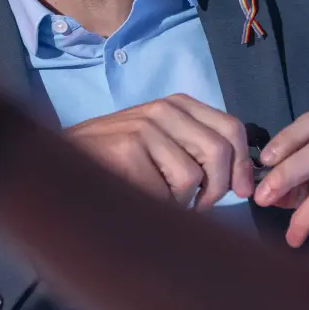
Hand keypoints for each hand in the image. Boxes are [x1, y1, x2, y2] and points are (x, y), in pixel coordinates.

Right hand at [67, 95, 255, 208]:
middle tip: (201, 203)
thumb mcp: (162, 139)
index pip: (231, 128)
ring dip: (183, 201)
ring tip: (160, 196)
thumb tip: (243, 180)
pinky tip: (140, 196)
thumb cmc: (118, 156)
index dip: (243, 163)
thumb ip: (199, 148)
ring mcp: (145, 129)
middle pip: (218, 152)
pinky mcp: (128, 152)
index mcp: (177, 104)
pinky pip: (165, 193)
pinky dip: (159, 205)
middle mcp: (164, 110)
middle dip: (218, 188)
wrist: (65, 161)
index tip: (242, 190)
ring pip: (192, 177)